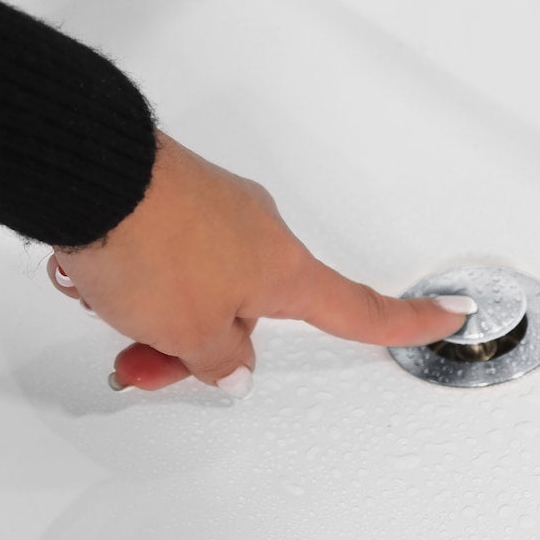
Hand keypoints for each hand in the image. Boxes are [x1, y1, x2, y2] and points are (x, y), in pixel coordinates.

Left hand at [47, 133, 473, 395]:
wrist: (91, 173)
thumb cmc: (152, 244)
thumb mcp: (189, 333)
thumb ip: (219, 360)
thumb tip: (234, 365)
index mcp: (286, 272)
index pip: (361, 310)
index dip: (409, 321)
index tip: (448, 313)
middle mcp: (263, 236)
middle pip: (251, 311)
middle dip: (200, 343)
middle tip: (150, 360)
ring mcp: (222, 211)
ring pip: (204, 287)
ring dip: (162, 316)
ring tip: (116, 316)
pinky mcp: (181, 197)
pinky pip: (174, 256)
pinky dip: (144, 281)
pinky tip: (108, 281)